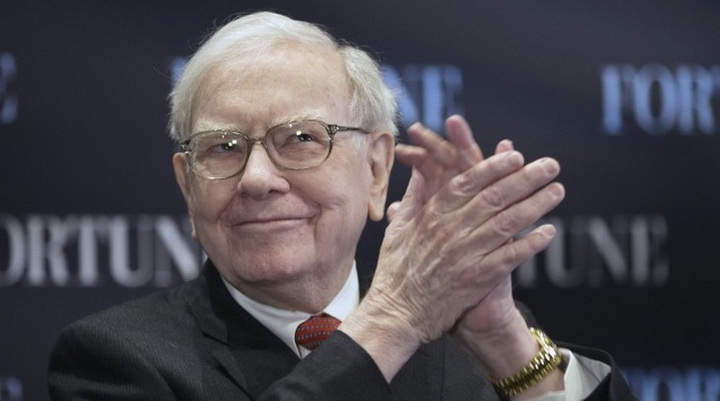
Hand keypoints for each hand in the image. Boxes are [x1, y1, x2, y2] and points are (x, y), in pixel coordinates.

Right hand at [341, 116, 563, 381]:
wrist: (396, 313)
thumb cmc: (396, 270)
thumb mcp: (398, 228)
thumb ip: (413, 197)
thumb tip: (420, 170)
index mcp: (432, 215)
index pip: (468, 182)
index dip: (494, 167)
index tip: (516, 155)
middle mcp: (450, 230)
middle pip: (494, 197)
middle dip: (525, 178)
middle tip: (550, 165)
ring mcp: (465, 255)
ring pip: (507, 223)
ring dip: (535, 205)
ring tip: (556, 190)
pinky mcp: (476, 279)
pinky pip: (509, 258)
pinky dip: (530, 244)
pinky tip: (549, 232)